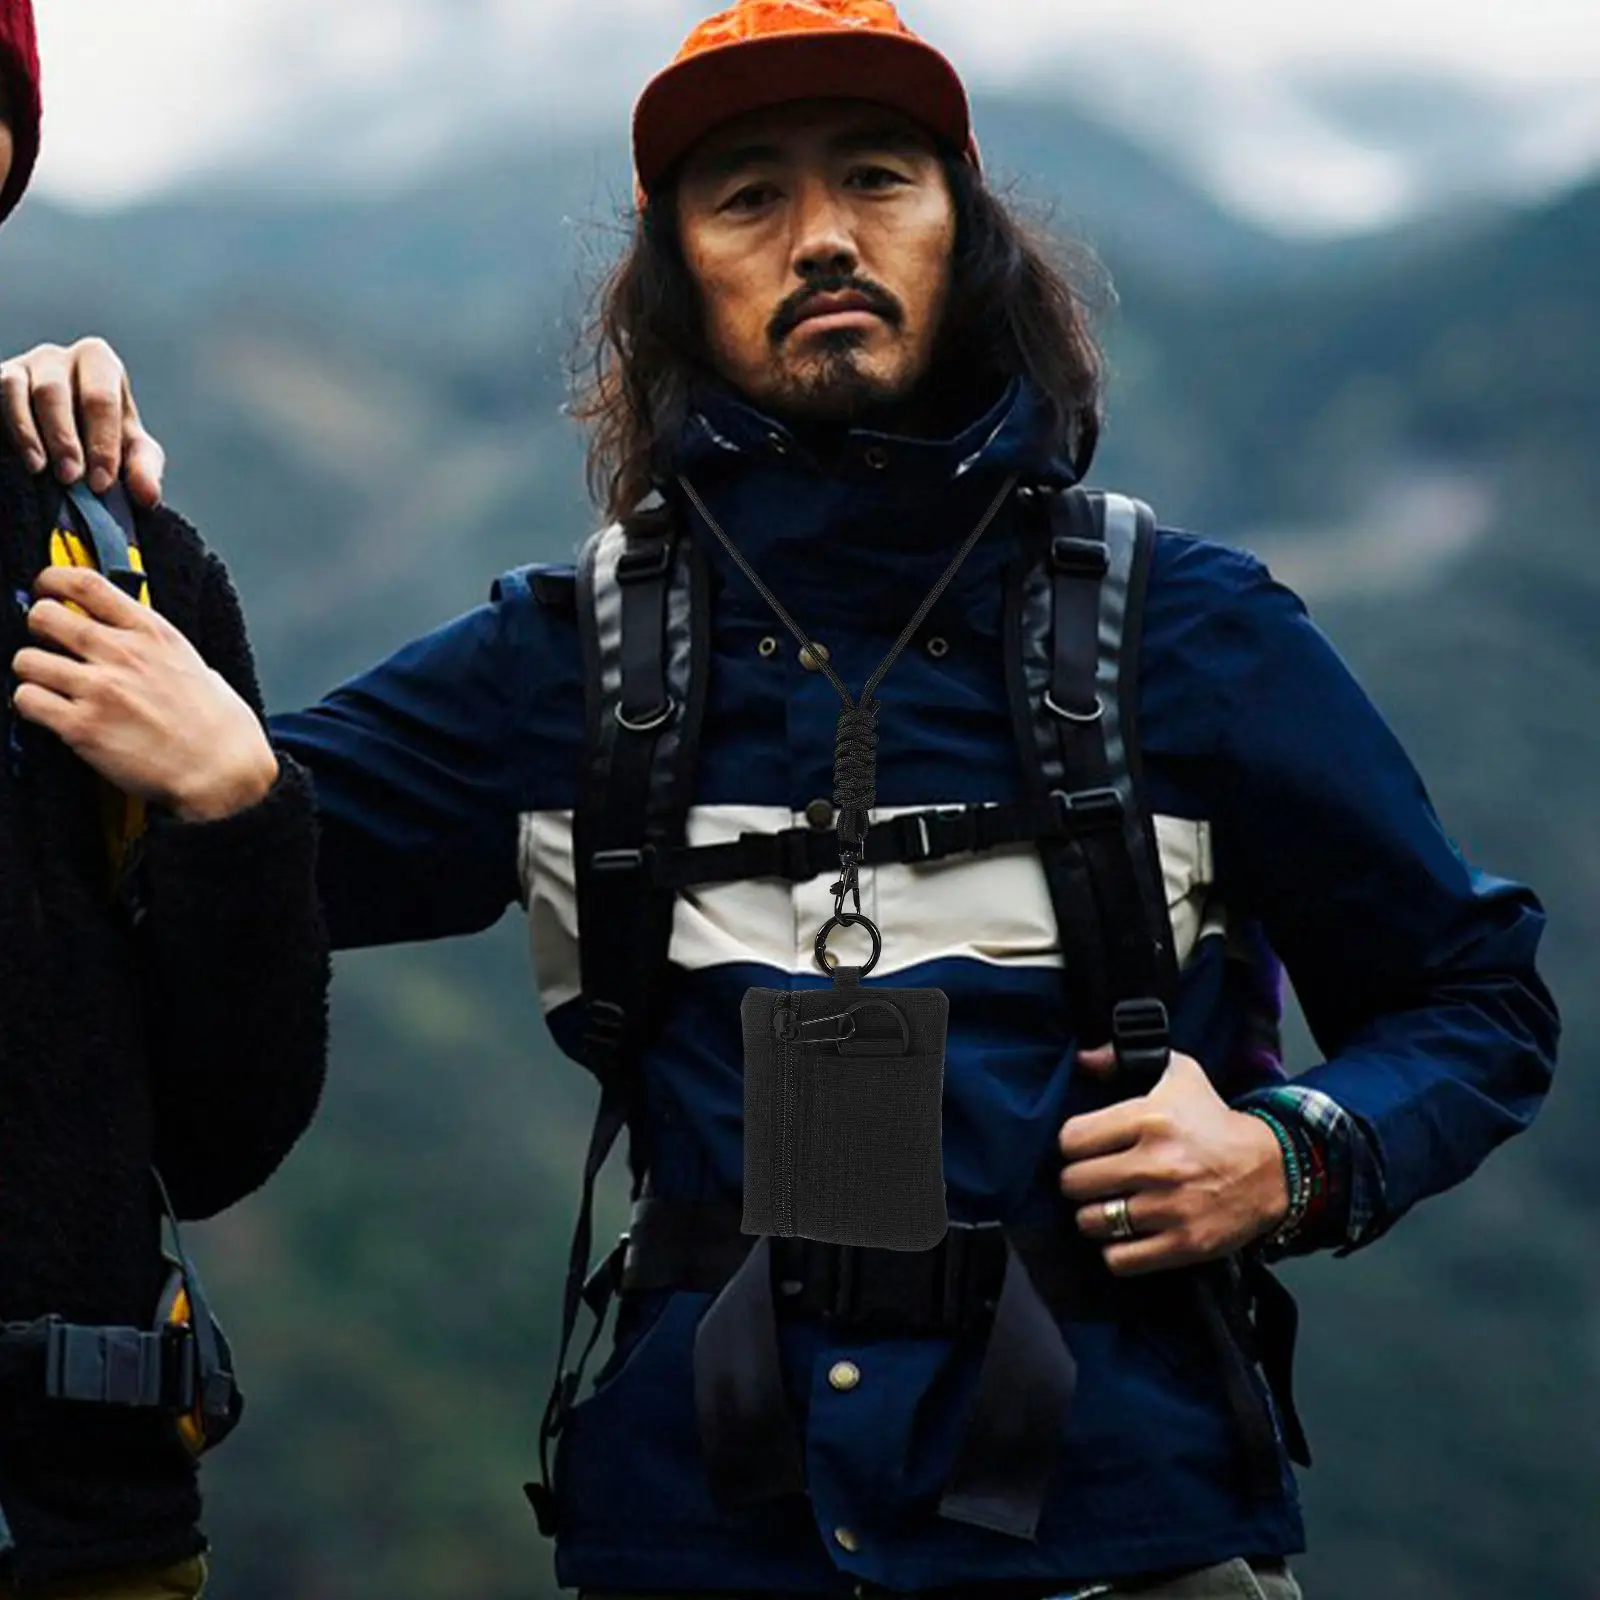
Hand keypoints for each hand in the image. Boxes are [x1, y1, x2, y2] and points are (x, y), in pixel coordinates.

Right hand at [0, 338, 165, 506]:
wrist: (57, 439)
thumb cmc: (99, 439)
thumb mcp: (129, 453)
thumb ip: (143, 471)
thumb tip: (149, 496)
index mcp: (99, 364)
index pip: (101, 399)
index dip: (102, 443)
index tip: (100, 483)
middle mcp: (59, 357)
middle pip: (57, 392)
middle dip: (65, 438)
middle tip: (71, 478)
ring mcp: (25, 366)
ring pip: (22, 394)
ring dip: (35, 436)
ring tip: (43, 471)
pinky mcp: (0, 380)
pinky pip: (3, 396)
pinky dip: (15, 430)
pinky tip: (28, 460)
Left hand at [12, 566, 276, 821]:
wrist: (224, 771)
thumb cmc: (219, 728)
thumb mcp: (196, 665)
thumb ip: (157, 649)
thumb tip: (137, 645)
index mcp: (152, 633)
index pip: (85, 583)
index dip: (52, 580)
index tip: (47, 589)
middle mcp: (122, 655)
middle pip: (44, 615)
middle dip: (37, 627)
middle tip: (46, 643)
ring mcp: (100, 689)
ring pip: (26, 660)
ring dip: (32, 672)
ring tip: (49, 684)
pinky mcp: (82, 727)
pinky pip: (27, 701)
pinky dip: (30, 705)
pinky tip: (51, 712)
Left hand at [1058, 1046, 1289, 1276]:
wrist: (1272, 1168)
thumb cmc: (1214, 1120)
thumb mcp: (1177, 1073)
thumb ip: (1122, 1058)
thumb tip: (1082, 1059)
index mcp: (1148, 1119)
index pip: (1071, 1140)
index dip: (1071, 1145)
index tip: (1083, 1149)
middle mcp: (1157, 1164)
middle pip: (1074, 1183)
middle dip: (1078, 1182)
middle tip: (1093, 1180)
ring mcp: (1169, 1208)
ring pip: (1092, 1222)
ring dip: (1094, 1217)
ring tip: (1108, 1207)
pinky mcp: (1183, 1244)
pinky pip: (1119, 1259)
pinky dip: (1116, 1252)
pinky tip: (1125, 1236)